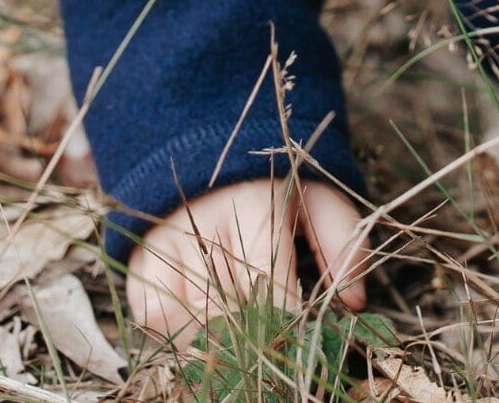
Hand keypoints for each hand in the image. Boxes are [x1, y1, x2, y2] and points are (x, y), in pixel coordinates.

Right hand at [126, 179, 367, 341]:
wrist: (213, 144)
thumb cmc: (276, 182)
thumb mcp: (318, 196)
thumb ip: (341, 243)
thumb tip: (356, 301)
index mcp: (255, 202)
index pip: (265, 276)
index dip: (281, 318)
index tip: (297, 341)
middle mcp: (205, 221)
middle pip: (223, 304)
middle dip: (249, 338)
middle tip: (268, 354)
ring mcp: (168, 241)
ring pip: (185, 316)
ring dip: (212, 340)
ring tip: (237, 345)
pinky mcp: (143, 258)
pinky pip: (151, 316)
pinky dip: (175, 334)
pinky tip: (202, 331)